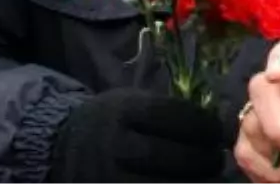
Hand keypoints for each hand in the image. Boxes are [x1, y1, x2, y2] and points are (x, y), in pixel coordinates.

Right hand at [49, 89, 224, 183]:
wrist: (62, 146)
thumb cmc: (110, 121)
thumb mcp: (130, 103)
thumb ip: (164, 112)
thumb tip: (212, 128)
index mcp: (123, 111)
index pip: (172, 116)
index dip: (202, 126)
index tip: (217, 132)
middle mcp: (115, 145)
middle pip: (169, 156)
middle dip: (201, 160)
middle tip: (217, 160)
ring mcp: (110, 177)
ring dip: (194, 183)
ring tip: (209, 179)